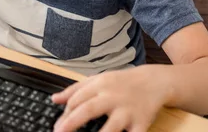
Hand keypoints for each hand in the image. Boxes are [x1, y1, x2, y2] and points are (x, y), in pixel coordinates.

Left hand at [52, 66, 169, 131]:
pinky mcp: (142, 123)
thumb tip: (55, 99)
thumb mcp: (97, 80)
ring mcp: (127, 111)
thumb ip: (75, 89)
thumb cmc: (121, 83)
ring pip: (112, 126)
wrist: (153, 82)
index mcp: (99, 85)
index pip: (77, 100)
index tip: (57, 127)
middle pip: (89, 109)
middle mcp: (112, 97)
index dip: (65, 114)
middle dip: (72, 122)